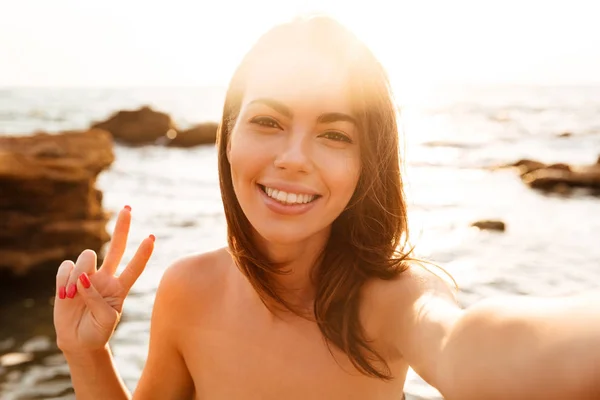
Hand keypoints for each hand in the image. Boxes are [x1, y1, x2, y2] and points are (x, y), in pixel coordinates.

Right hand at [53, 205, 154, 353]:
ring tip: (72, 294)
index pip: (134, 268)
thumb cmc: (97, 332)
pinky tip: (65, 294)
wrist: (78, 341)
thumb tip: (83, 279)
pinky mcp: (67, 279)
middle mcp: (106, 278)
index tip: (152, 238)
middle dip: (122, 228)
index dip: (143, 254)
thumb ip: (98, 300)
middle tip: (128, 208)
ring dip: (79, 272)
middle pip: (116, 248)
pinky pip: (66, 267)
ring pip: (86, 257)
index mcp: (120, 288)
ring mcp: (87, 276)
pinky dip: (63, 279)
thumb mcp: (105, 321)